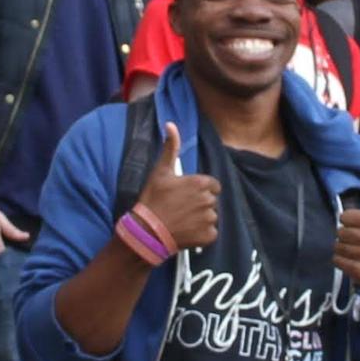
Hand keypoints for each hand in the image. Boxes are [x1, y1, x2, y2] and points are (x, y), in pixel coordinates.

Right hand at [132, 127, 218, 253]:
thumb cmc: (153, 199)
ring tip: (182, 220)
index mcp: (200, 183)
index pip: (212, 185)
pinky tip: (186, 231)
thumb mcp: (160, 171)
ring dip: (200, 219)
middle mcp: (208, 200)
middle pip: (211, 201)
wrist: (147, 231)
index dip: (200, 190)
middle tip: (181, 208)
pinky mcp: (209, 236)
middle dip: (200, 204)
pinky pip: (211, 233)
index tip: (186, 195)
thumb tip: (170, 124)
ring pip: (211, 217)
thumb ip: (170, 148)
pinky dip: (201, 234)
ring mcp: (209, 219)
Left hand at [334, 169, 359, 300]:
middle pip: (341, 232)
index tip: (358, 227)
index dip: (349, 222)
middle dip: (346, 237)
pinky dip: (341, 261)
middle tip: (357, 241)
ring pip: (338, 247)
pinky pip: (337, 261)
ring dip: (343, 249)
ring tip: (355, 252)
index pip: (347, 218)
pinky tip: (352, 261)